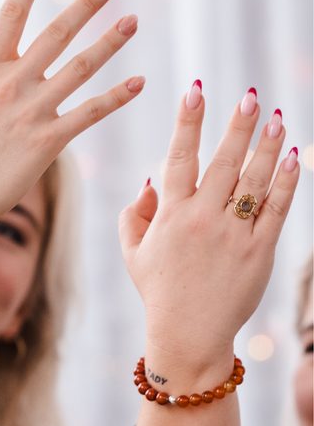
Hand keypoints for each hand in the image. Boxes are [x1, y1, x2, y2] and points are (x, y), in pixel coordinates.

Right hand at [0, 0, 142, 242]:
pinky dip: (115, 99)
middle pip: (55, 34)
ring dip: (110, 43)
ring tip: (133, 21)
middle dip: (86, 3)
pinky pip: (89, 115)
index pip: (9, 13)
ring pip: (79, 69)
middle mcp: (10, 85)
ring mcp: (30, 113)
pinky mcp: (47, 143)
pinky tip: (139, 83)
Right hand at [119, 83, 299, 378]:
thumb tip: (149, 180)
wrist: (189, 335)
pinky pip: (276, 209)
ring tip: (275, 117)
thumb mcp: (133, 253)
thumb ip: (135, 214)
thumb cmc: (158, 291)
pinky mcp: (259, 251)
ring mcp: (234, 235)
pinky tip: (292, 156)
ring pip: (254, 180)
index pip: (179, 158)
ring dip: (266, 145)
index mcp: (170, 216)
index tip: (194, 91)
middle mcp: (202, 220)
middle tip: (248, 95)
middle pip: (223, 162)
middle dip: (236, 125)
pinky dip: (286, 181)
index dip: (187, 122)